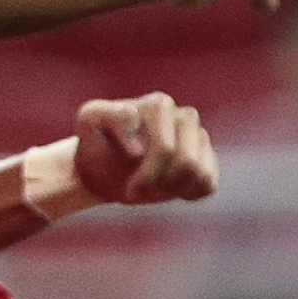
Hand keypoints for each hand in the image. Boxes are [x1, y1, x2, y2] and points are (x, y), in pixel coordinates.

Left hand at [72, 93, 218, 206]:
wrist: (105, 166)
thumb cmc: (98, 144)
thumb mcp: (88, 122)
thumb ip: (101, 114)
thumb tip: (137, 139)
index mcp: (159, 105)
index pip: (165, 149)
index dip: (146, 174)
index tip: (127, 183)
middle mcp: (184, 116)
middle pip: (186, 162)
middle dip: (160, 183)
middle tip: (135, 190)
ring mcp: (198, 136)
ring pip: (200, 172)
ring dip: (172, 189)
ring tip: (150, 187)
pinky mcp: (206, 158)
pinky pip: (209, 182)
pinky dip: (188, 193)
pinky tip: (169, 189)